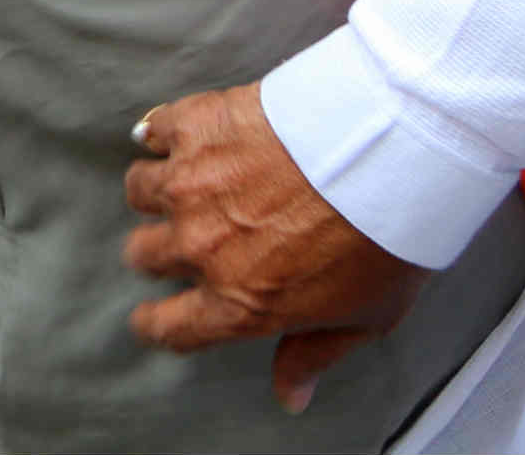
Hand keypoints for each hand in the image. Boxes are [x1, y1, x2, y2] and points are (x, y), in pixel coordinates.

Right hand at [126, 84, 424, 415]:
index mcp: (239, 301)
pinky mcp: (194, 128)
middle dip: (160, 250)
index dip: (155, 324)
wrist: (385, 154)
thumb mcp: (365, 317)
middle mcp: (201, 245)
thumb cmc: (383, 238)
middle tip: (188, 238)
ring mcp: (190, 183)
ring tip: (187, 183)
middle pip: (143, 255)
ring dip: (159, 191)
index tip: (155, 316)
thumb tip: (290, 396)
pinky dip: (161, 134)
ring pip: (140, 191)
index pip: (168, 327)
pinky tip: (175, 136)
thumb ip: (314, 354)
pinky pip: (153, 132)